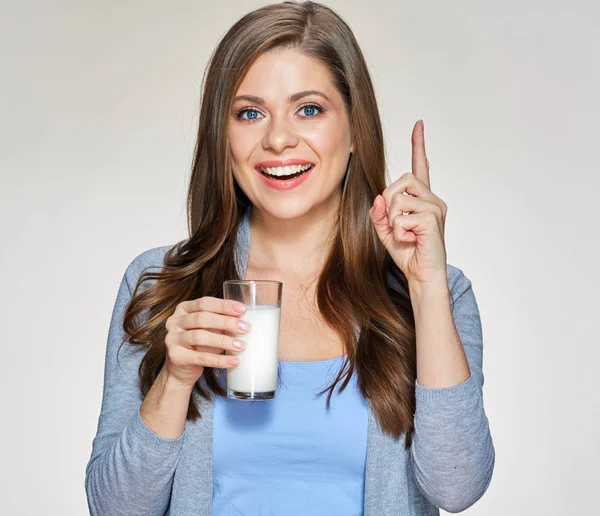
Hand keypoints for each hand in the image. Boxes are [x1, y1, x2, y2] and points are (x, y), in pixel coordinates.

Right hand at [162, 297, 250, 389]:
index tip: (243, 309)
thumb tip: (243, 320)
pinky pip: (200, 358)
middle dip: (226, 322)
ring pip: (200, 337)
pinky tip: (233, 361)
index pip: (204, 303)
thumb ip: (220, 322)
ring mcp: (172, 339)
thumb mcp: (208, 330)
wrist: (180, 370)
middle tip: (245, 328)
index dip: (224, 305)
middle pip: (202, 318)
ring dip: (223, 341)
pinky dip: (219, 360)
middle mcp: (174, 322)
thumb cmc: (198, 345)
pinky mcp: (176, 356)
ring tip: (241, 346)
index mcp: (183, 309)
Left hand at [369, 120, 447, 284]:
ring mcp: (435, 208)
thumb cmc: (408, 254)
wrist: (421, 276)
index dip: (418, 145)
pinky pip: (402, 216)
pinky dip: (398, 231)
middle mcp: (433, 199)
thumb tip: (379, 197)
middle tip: (396, 225)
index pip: (421, 167)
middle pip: (402, 180)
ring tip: (406, 235)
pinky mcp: (432, 219)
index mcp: (423, 199)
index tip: (418, 124)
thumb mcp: (386, 231)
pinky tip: (411, 240)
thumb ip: (380, 213)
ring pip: (399, 198)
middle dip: (389, 202)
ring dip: (393, 219)